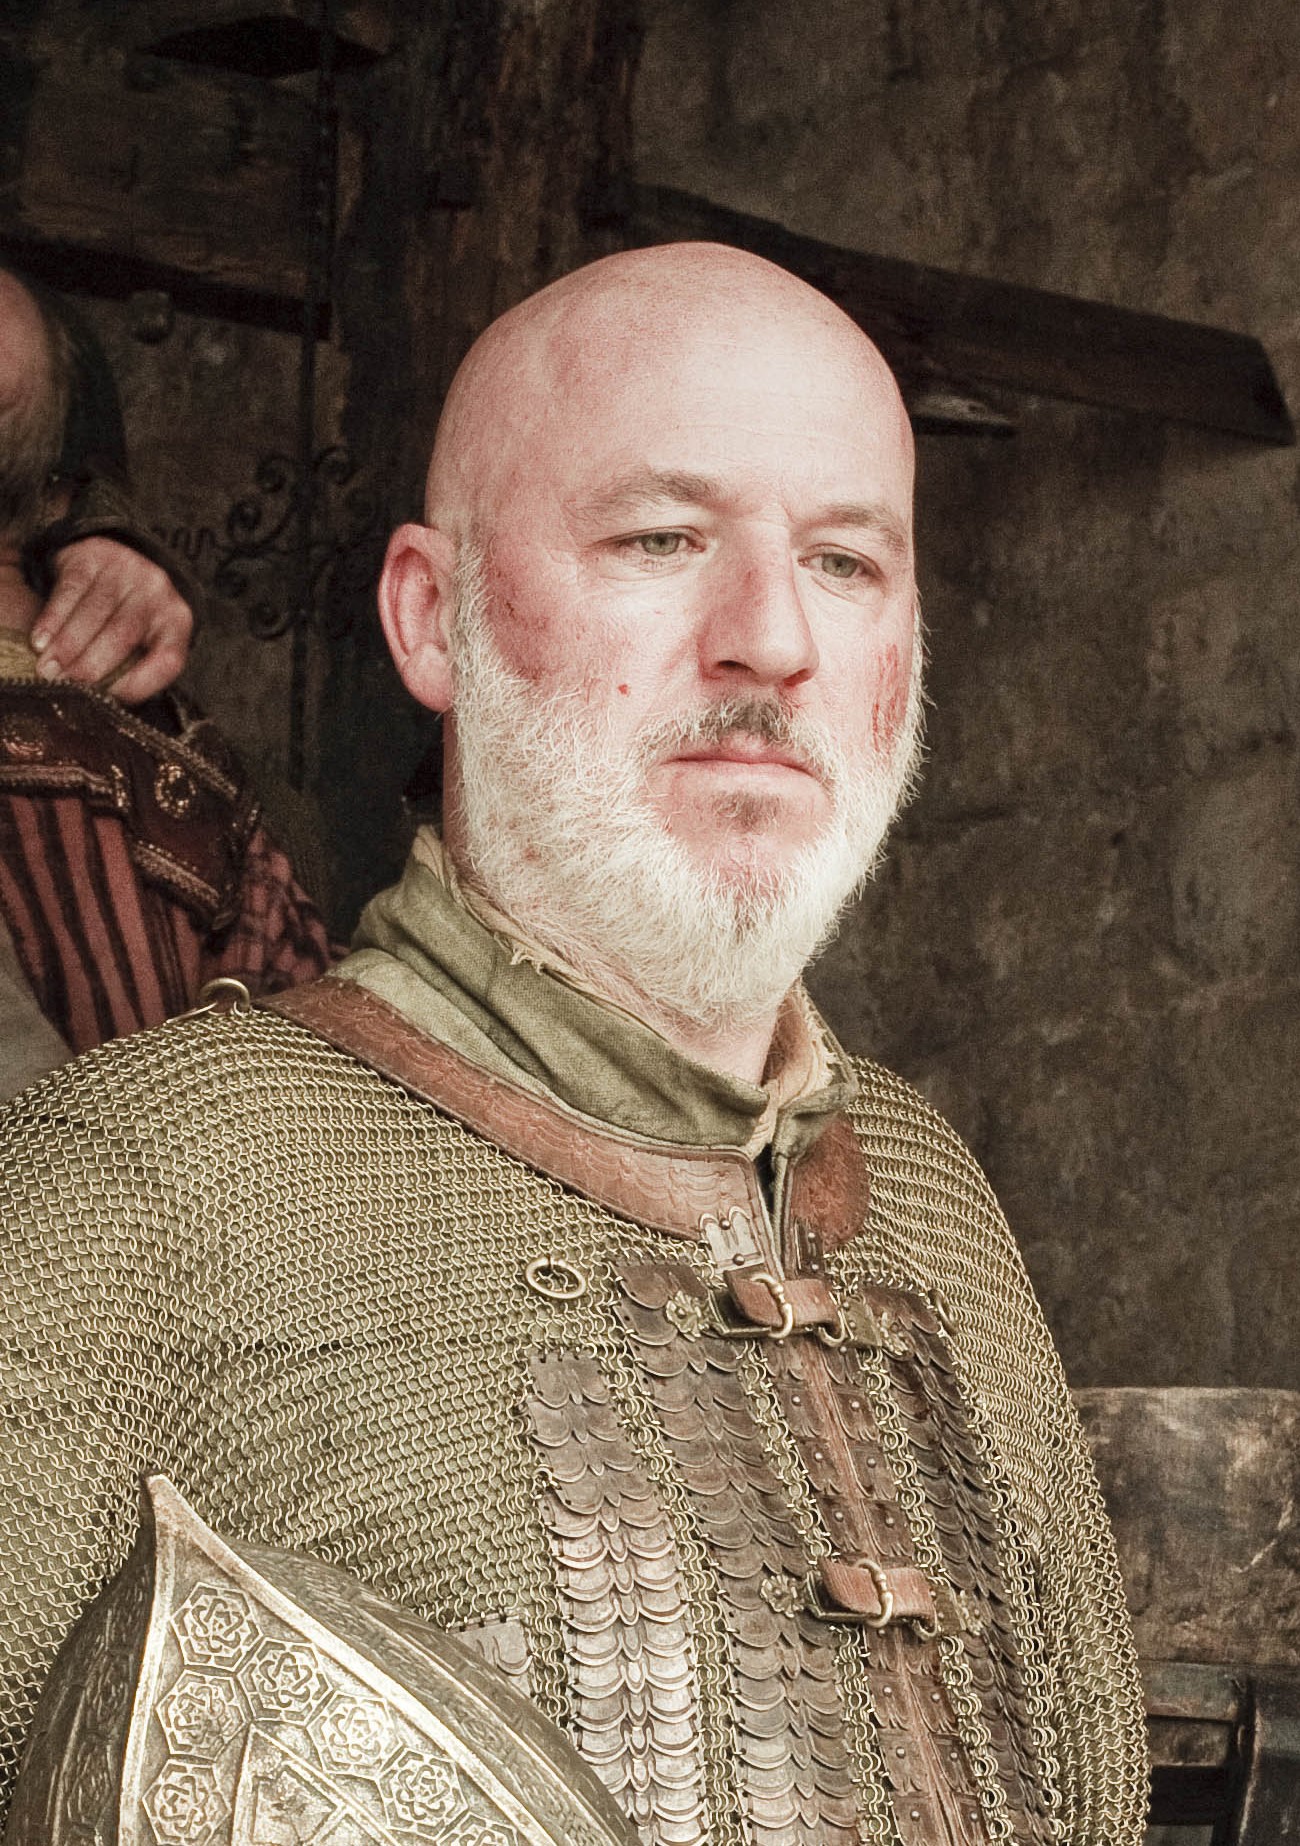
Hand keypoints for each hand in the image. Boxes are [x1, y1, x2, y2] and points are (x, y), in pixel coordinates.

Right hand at [32, 537, 193, 703]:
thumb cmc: (128, 617)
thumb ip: (134, 669)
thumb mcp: (144, 640)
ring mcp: (126, 570)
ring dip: (67, 645)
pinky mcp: (94, 557)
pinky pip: (72, 591)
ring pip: (95, 612)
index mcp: (176, 622)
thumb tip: (107, 704)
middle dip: (91, 664)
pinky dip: (53, 618)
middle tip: (65, 684)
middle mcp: (157, 592)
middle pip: (124, 633)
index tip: (108, 700)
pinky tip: (40, 640)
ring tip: (47, 669)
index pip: (168, 658)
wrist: (112, 563)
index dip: (140, 683)